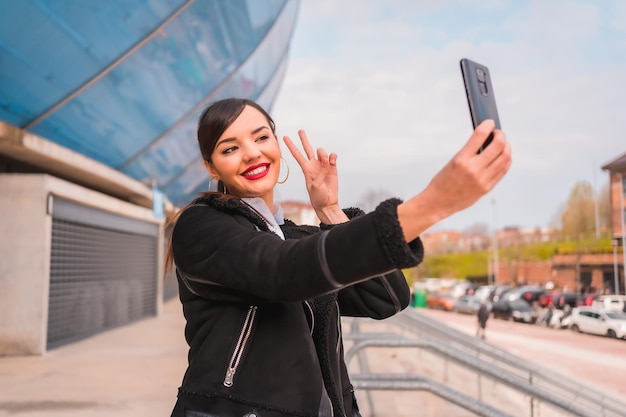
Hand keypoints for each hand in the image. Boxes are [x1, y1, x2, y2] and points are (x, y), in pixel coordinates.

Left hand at [283, 130, 347, 223]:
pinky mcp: (332, 168)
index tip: (284, 137)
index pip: (297, 154)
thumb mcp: (314, 186)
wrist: (327, 203)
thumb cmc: (317, 196)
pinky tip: (333, 161)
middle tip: (300, 130)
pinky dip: (333, 157)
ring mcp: (323, 165)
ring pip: (322, 151)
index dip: (291, 146)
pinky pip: (333, 156)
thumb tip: (327, 162)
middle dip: (304, 139)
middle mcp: (314, 165)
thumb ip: (320, 173)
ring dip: (324, 154)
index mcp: (306, 169)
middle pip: (308, 148)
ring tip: (327, 163)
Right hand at [398, 119, 511, 240]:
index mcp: (461, 160)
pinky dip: (506, 160)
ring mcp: (482, 180)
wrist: (438, 202)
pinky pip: (503, 170)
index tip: (489, 122)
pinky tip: (503, 157)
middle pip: (498, 146)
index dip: (488, 125)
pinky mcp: (487, 188)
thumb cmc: (443, 181)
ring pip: (505, 158)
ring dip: (506, 147)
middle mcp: (473, 169)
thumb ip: (471, 152)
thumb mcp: (453, 162)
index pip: (479, 135)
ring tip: (503, 144)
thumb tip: (487, 139)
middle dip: (501, 136)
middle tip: (498, 133)